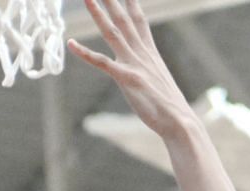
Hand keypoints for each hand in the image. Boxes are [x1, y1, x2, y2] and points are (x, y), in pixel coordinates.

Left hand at [68, 0, 194, 138]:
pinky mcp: (126, 79)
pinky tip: (71, 43)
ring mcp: (133, 64)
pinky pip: (101, 62)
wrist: (178, 120)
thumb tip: (147, 75)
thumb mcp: (158, 82)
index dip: (131, 3)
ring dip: (98, 13)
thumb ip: (149, 72)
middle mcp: (141, 53)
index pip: (139, 20)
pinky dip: (84, 52)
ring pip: (112, 32)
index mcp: (149, 52)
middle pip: (124, 19)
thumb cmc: (169, 106)